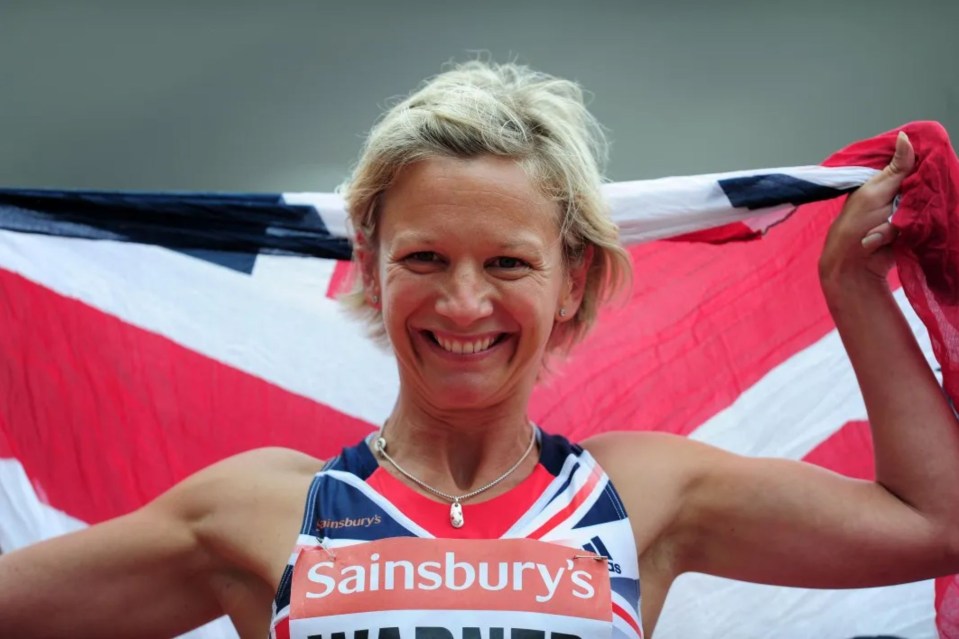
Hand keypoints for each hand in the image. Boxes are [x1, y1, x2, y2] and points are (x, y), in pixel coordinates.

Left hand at [819, 131, 915, 288]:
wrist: (853, 265)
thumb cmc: (855, 226)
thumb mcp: (875, 193)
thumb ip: (896, 169)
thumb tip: (905, 136)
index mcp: (884, 180)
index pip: (911, 164)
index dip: (921, 165)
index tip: (922, 172)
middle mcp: (896, 193)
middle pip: (921, 184)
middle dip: (909, 200)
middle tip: (890, 213)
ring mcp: (904, 212)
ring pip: (922, 206)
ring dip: (899, 224)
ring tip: (876, 234)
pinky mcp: (911, 230)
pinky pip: (921, 225)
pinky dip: (902, 234)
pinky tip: (883, 242)